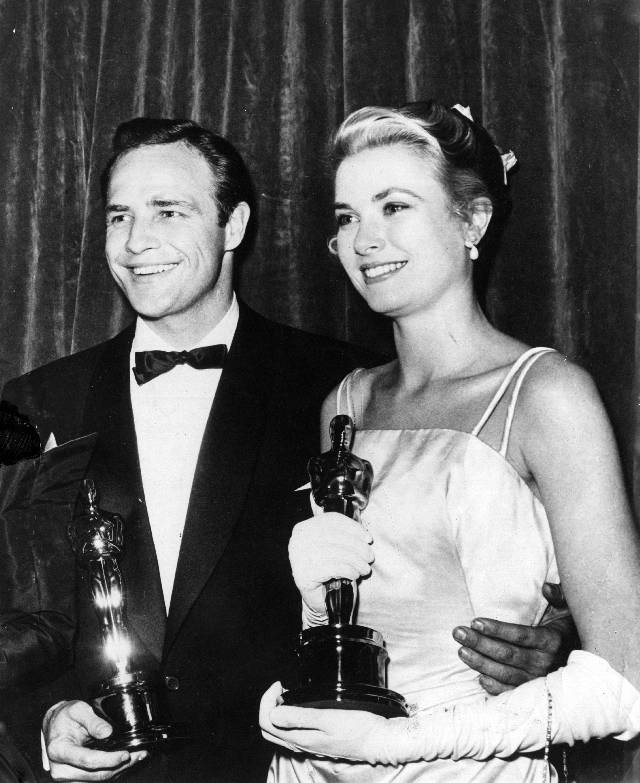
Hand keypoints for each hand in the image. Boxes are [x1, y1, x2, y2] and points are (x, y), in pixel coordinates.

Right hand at [43, 700, 147, 780]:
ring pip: (99, 779)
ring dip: (120, 770)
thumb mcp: (78, 710)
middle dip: (120, 766)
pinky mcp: (77, 779)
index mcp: (59, 750)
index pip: (87, 760)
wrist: (55, 725)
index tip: (126, 754)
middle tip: (139, 754)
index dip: (109, 760)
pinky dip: (114, 771)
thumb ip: (93, 721)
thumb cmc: (65, 716)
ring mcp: (69, 777)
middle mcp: (61, 769)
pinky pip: (98, 778)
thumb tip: (107, 732)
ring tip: (138, 757)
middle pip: (96, 775)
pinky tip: (127, 761)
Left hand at [259, 682, 388, 761]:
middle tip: (280, 688)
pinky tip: (301, 706)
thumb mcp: (328, 718)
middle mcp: (301, 744)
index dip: (267, 701)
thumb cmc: (357, 727)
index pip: (267, 723)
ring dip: (278, 711)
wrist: (378, 741)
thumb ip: (299, 717)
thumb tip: (273, 714)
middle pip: (269, 729)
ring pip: (280, 732)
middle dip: (268, 705)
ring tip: (288, 693)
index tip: (280, 684)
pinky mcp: (318, 742)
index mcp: (301, 738)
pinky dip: (289, 716)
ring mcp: (309, 744)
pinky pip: (293, 732)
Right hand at [289, 513, 373, 615]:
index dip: (353, 528)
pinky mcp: (303, 575)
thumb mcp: (338, 547)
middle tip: (370, 556)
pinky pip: (333, 568)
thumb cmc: (331, 570)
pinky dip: (348, 570)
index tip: (368, 539)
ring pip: (336, 552)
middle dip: (357, 546)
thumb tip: (366, 536)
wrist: (321, 600)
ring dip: (356, 561)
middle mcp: (297, 541)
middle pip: (335, 536)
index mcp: (304, 528)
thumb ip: (346, 536)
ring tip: (365, 568)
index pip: (331, 520)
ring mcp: (297, 558)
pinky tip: (354, 575)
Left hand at [452, 582, 576, 695]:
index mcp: (552, 641)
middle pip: (507, 654)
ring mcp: (539, 681)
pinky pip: (512, 693)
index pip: (520, 635)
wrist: (593, 666)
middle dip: (480, 643)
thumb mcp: (571, 611)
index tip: (475, 622)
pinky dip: (495, 688)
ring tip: (461, 651)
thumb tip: (546, 587)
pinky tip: (478, 677)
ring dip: (481, 663)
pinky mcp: (535, 695)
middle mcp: (545, 663)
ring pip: (505, 674)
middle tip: (457, 633)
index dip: (497, 630)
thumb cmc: (574, 632)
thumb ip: (560, 596)